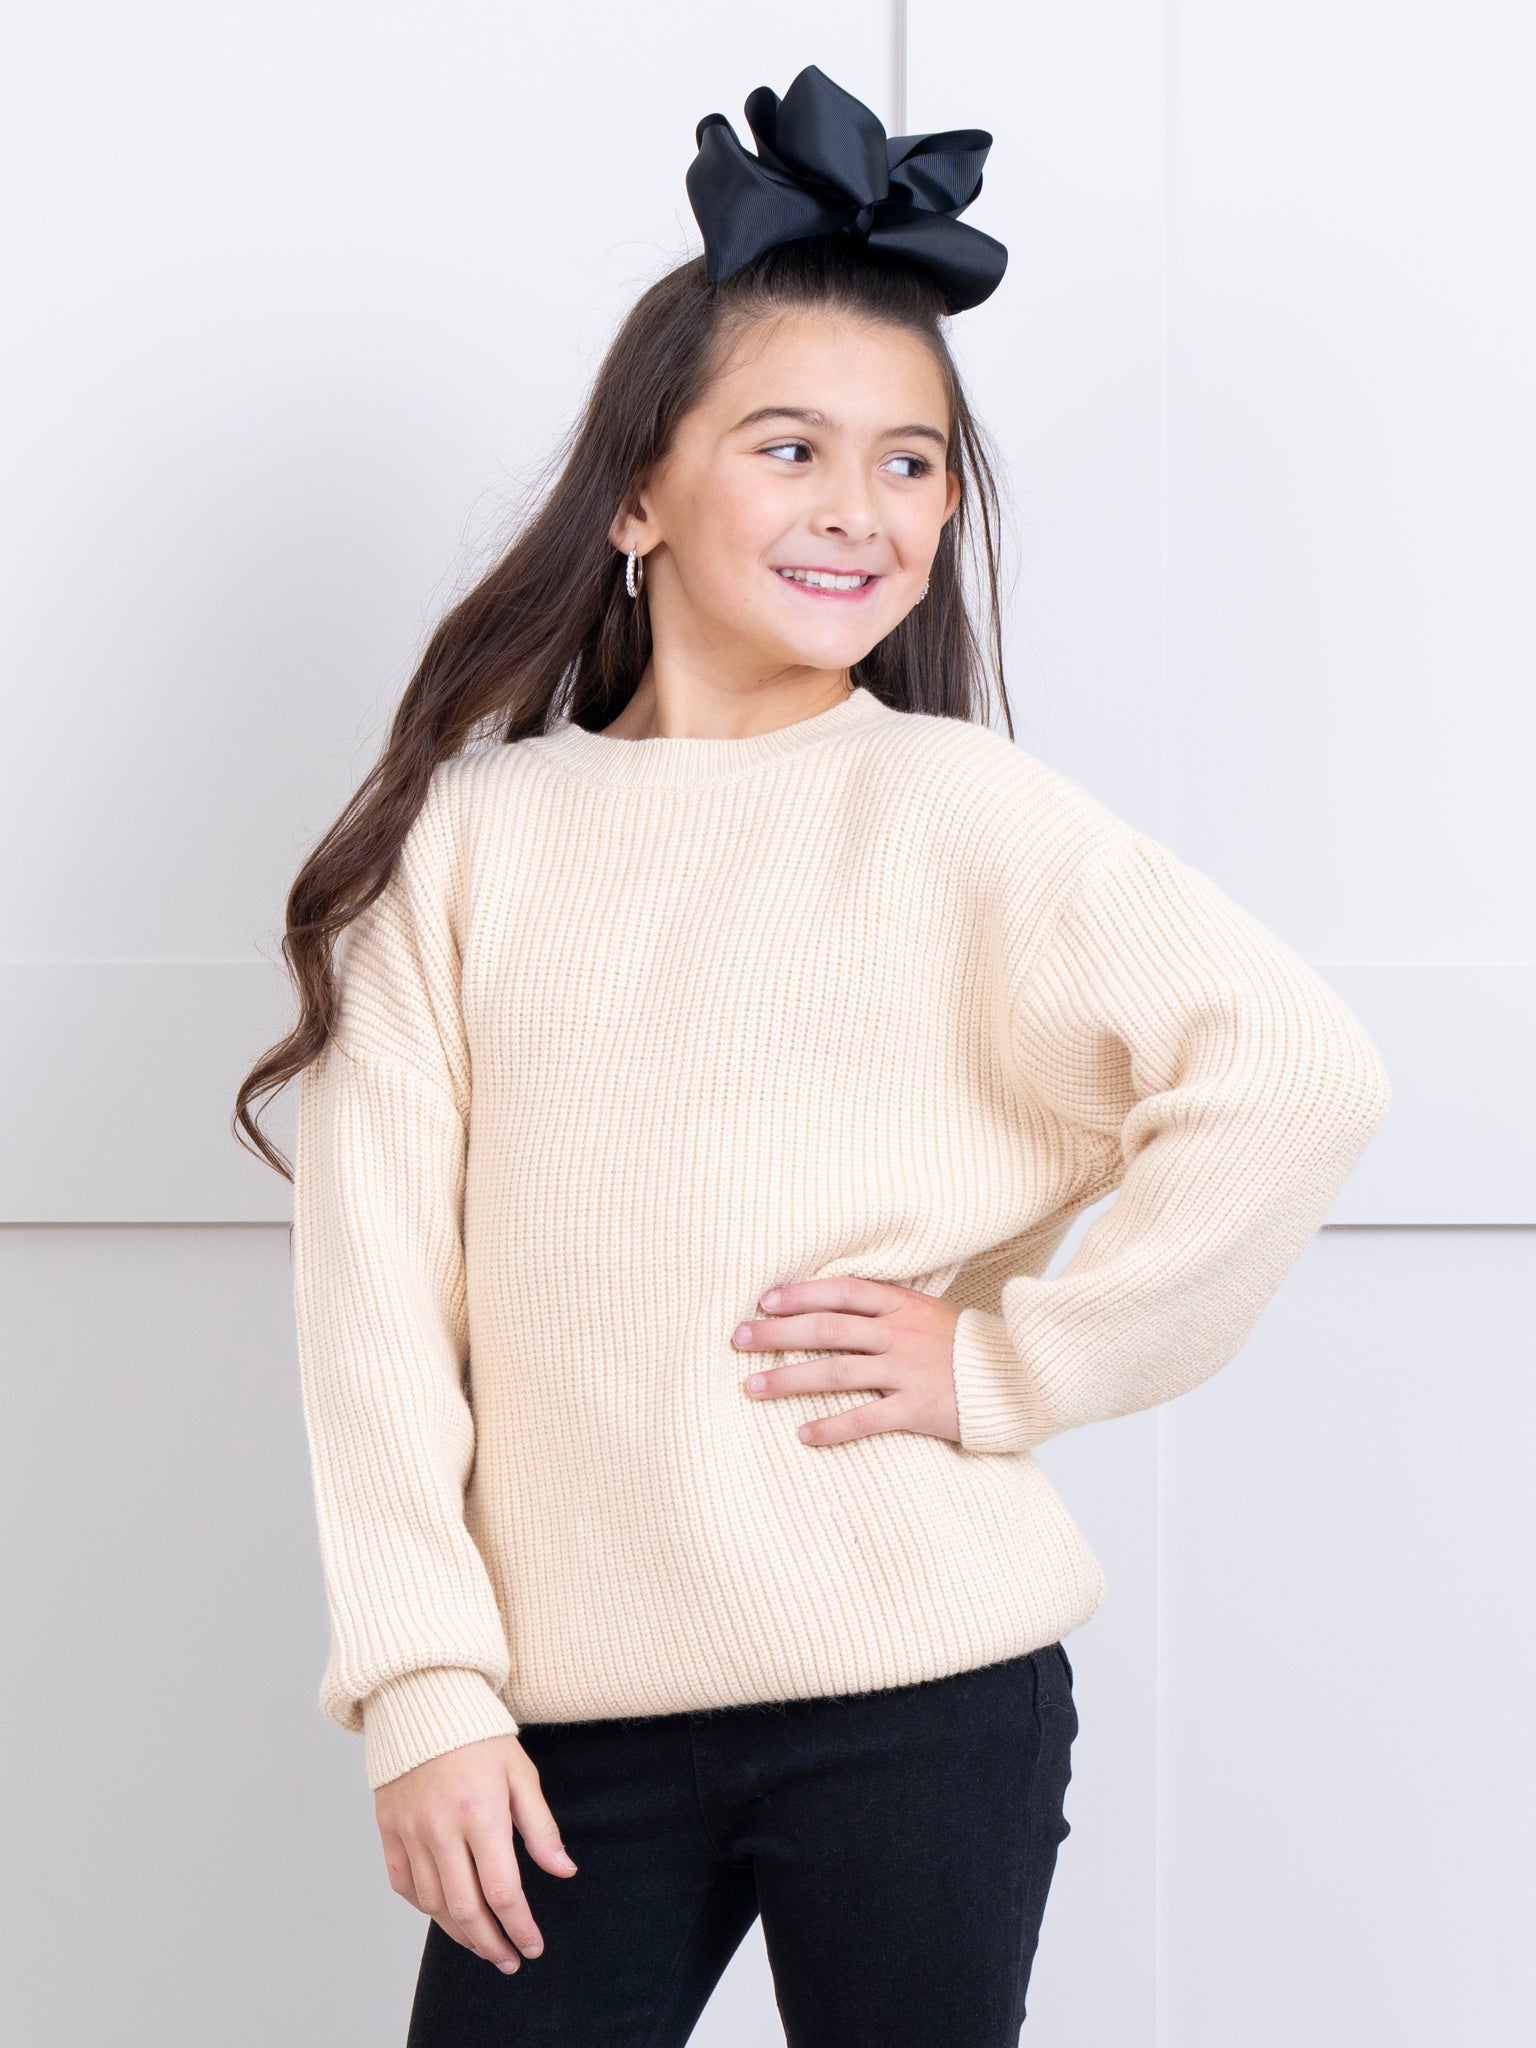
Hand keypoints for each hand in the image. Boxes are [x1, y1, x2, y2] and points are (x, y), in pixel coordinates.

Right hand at [374, 1732, 577, 1972]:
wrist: (422, 1701)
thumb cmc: (480, 1737)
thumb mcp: (521, 1774)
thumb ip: (541, 1828)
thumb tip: (565, 1872)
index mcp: (482, 1814)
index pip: (502, 1892)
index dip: (520, 1927)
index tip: (533, 1947)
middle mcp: (442, 1829)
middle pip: (465, 1910)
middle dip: (492, 1945)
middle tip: (510, 1960)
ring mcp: (410, 1832)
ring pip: (433, 1905)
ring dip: (460, 1934)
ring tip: (483, 1944)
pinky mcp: (388, 1830)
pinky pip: (404, 1886)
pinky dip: (425, 1907)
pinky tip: (445, 1913)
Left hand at [733, 1276, 963, 1445]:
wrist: (1019, 1378)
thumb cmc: (966, 1346)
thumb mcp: (929, 1312)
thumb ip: (887, 1308)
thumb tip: (835, 1303)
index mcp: (902, 1304)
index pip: (841, 1291)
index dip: (800, 1294)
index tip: (763, 1301)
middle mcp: (899, 1334)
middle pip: (826, 1328)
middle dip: (777, 1333)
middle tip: (738, 1339)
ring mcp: (907, 1371)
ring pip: (835, 1372)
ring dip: (788, 1379)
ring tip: (751, 1387)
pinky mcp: (917, 1408)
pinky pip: (866, 1419)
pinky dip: (831, 1427)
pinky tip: (802, 1434)